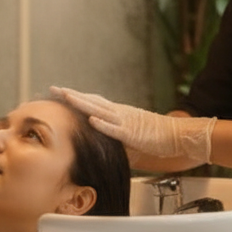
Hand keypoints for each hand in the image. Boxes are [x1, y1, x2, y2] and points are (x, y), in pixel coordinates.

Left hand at [51, 87, 216, 163]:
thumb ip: (114, 135)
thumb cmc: (156, 137)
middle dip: (71, 95)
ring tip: (66, 97)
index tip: (59, 93)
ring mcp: (125, 122)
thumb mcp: (130, 134)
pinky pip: (115, 128)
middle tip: (53, 89)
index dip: (76, 98)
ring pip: (100, 110)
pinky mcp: (133, 133)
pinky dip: (102, 124)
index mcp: (118, 113)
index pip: (93, 102)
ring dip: (82, 103)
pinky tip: (90, 120)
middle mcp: (119, 113)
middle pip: (92, 101)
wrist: (177, 135)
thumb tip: (100, 141)